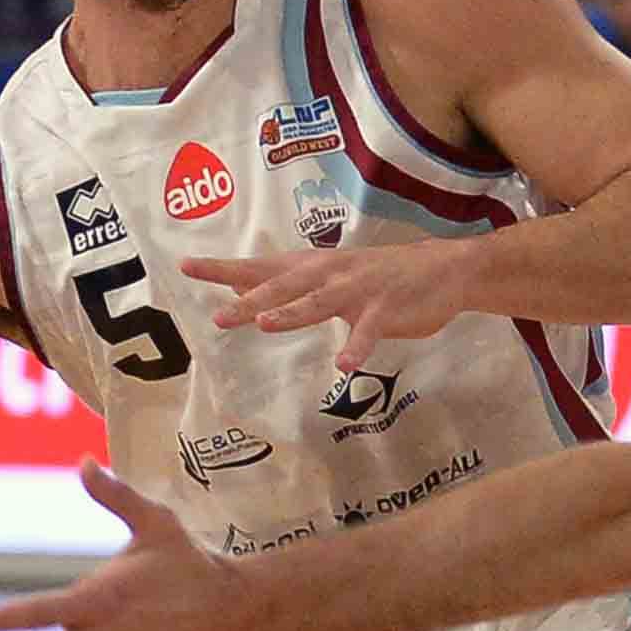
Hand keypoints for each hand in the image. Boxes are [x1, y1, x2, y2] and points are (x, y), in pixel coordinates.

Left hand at [186, 234, 485, 370]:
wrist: (444, 269)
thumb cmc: (382, 277)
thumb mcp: (332, 278)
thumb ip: (294, 288)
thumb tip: (249, 297)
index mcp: (313, 267)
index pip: (260, 266)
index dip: (224, 268)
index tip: (186, 266)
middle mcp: (330, 273)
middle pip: (283, 285)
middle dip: (251, 299)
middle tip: (220, 315)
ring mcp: (358, 289)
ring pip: (319, 302)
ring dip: (292, 312)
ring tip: (265, 324)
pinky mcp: (387, 308)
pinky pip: (369, 331)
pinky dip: (357, 346)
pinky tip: (345, 365)